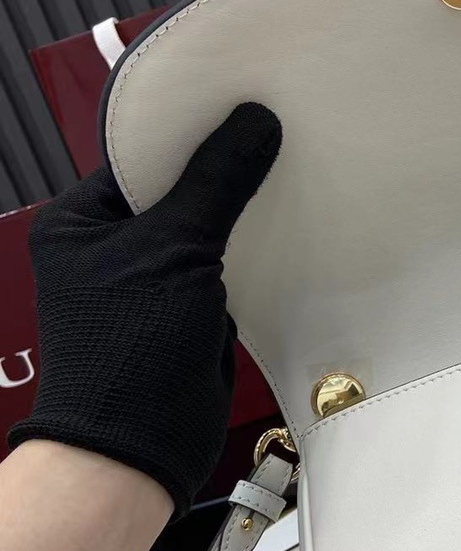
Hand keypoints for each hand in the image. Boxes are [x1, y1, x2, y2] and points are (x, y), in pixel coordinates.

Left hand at [8, 102, 281, 516]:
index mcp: (81, 223)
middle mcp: (113, 249)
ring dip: (242, 213)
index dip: (188, 130)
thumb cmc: (126, 348)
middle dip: (223, 170)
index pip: (139, 156)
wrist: (139, 447)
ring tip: (290, 172)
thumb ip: (216, 184)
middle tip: (274, 130)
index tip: (238, 102)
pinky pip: (226, 267)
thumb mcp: (173, 249)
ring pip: (207, 229)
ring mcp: (154, 282)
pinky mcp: (190, 311)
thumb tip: (253, 123)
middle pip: (177, 190)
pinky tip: (288, 229)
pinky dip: (253, 253)